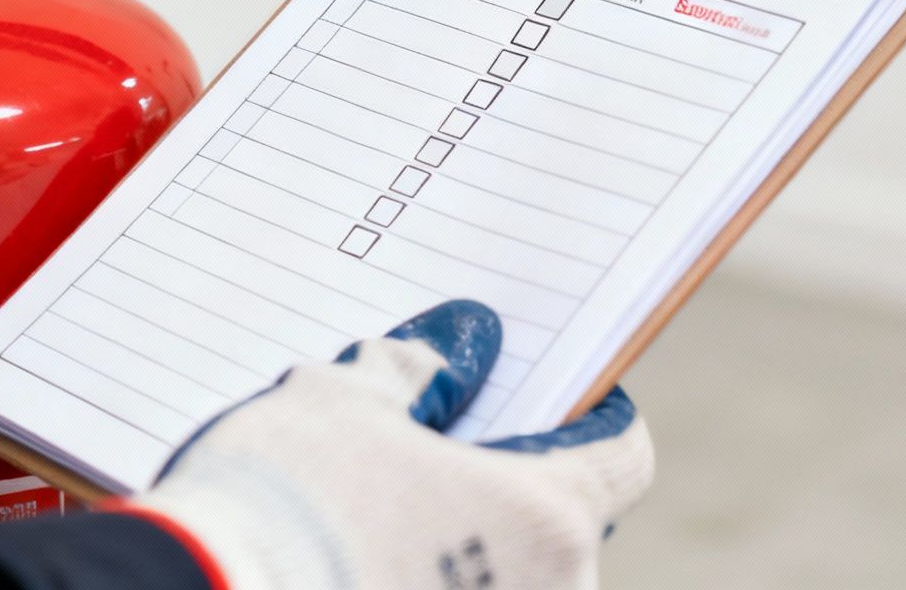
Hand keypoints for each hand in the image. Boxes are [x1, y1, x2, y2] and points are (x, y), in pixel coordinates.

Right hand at [124, 300, 652, 589]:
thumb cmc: (284, 499)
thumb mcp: (341, 400)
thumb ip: (418, 368)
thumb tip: (462, 340)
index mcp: (546, 516)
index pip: (621, 455)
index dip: (590, 413)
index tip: (549, 390)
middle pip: (558, 522)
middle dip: (506, 480)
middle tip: (434, 442)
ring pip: (506, 574)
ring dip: (463, 541)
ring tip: (374, 505)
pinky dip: (421, 575)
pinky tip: (354, 557)